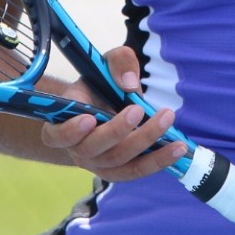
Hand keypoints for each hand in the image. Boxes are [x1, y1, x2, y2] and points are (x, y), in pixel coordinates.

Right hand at [39, 45, 185, 181]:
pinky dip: (157, 161)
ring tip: (167, 121)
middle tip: (139, 109)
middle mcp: (76, 149)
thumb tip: (129, 84)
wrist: (101, 107)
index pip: (57, 135)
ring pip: (118, 160)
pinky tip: (177, 148)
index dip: (70, 131)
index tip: (89, 118)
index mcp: (62, 123)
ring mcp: (97, 164)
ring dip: (145, 142)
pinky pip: (136, 171)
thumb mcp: (105, 64)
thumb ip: (117, 63)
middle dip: (118, 130)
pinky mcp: (118, 171)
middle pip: (94, 148)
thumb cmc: (99, 85)